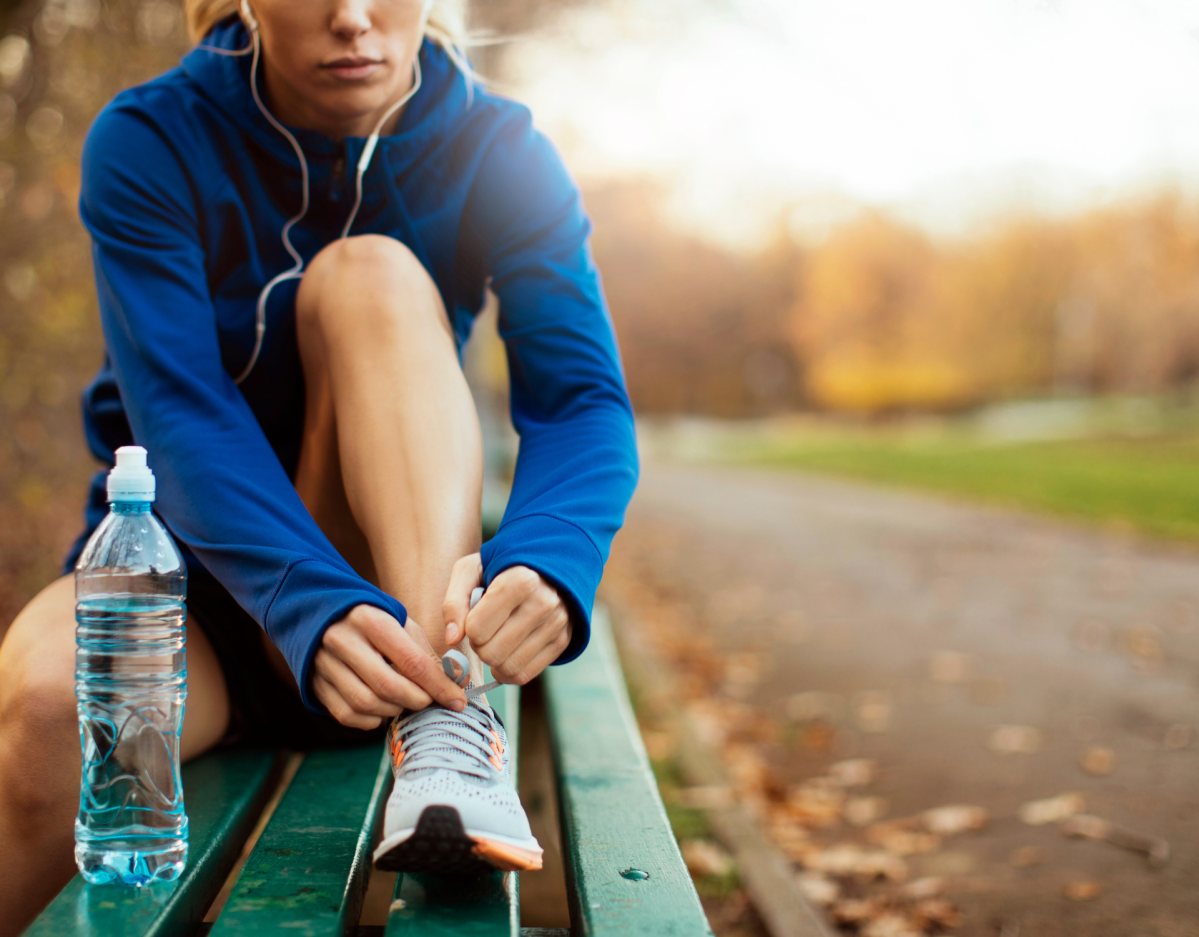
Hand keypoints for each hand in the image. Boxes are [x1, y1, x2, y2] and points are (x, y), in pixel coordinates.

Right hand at [313, 604, 465, 728]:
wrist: (321, 614)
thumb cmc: (372, 621)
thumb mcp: (400, 624)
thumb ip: (427, 653)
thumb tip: (458, 682)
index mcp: (371, 621)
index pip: (411, 661)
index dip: (438, 686)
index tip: (458, 701)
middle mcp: (343, 641)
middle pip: (388, 686)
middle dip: (417, 700)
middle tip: (429, 702)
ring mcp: (324, 664)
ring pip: (366, 704)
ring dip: (394, 710)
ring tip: (405, 701)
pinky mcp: (315, 684)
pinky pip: (347, 715)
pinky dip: (371, 720)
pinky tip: (382, 709)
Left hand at [442, 555, 573, 685]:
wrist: (545, 568)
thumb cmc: (500, 569)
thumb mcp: (471, 571)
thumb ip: (454, 602)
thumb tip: (451, 639)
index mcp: (520, 581)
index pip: (477, 629)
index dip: (468, 628)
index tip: (475, 616)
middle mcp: (544, 603)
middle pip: (492, 653)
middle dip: (480, 646)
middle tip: (484, 631)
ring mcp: (557, 624)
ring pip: (508, 667)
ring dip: (493, 660)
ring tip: (496, 640)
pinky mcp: (563, 641)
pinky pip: (525, 674)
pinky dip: (508, 671)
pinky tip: (505, 654)